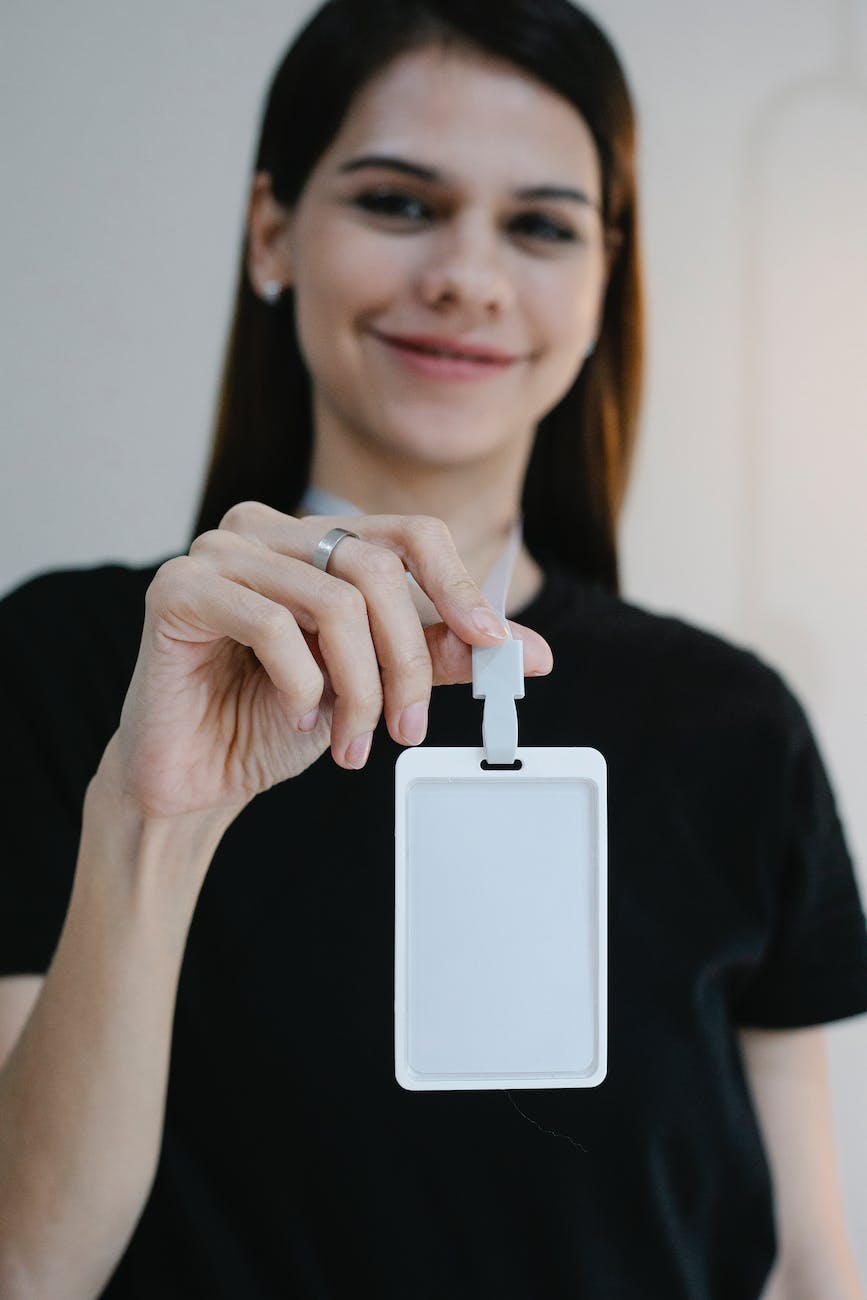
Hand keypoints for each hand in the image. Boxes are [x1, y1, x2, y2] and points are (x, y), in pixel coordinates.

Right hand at [105, 502, 553, 819]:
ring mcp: (217, 553)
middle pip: (376, 571)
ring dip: (359, 689)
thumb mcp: (375, 684)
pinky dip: (302, 686)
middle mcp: (265, 529)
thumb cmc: (274, 718)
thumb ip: (442, 656)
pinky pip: (272, 625)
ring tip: (351, 741)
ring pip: (333, 603)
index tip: (494, 646)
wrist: (196, 775)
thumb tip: (529, 652)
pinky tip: (296, 719)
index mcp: (314, 538)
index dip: (458, 587)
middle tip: (406, 729)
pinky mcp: (177, 589)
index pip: (409, 533)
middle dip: (407, 663)